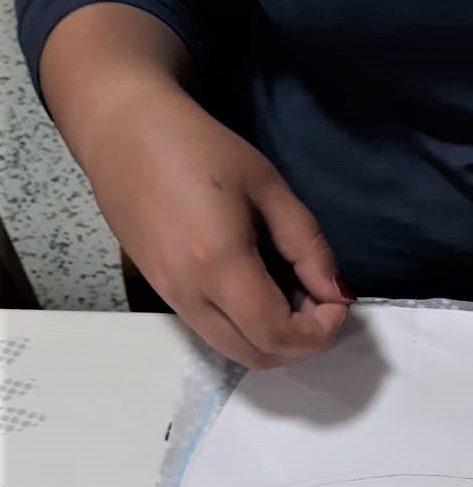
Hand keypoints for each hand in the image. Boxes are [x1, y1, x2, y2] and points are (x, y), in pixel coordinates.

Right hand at [84, 85, 349, 366]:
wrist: (121, 130)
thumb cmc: (198, 147)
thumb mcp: (268, 186)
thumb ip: (307, 245)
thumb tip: (335, 293)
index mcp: (218, 265)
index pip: (277, 334)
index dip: (319, 331)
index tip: (337, 300)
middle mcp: (189, 294)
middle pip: (255, 355)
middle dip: (301, 343)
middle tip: (320, 301)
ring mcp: (169, 297)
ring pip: (232, 349)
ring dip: (273, 338)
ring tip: (293, 292)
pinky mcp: (160, 291)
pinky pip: (212, 330)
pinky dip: (247, 326)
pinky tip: (260, 286)